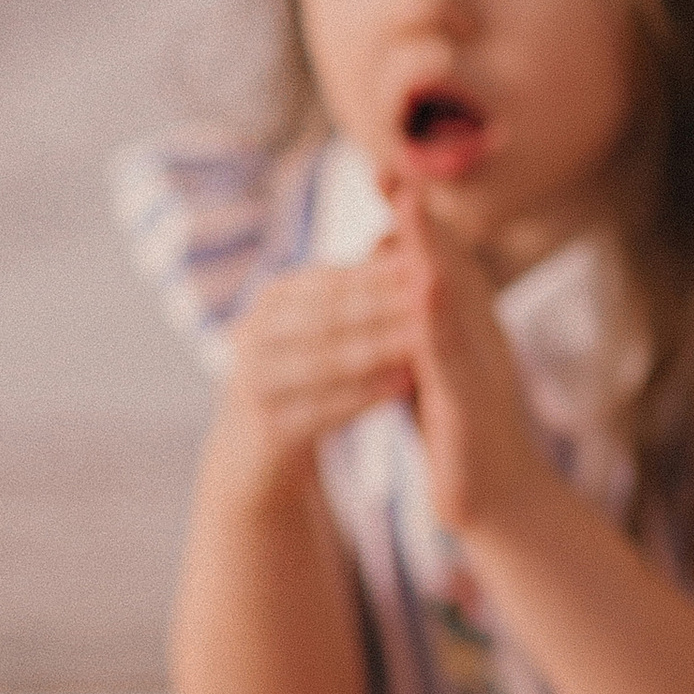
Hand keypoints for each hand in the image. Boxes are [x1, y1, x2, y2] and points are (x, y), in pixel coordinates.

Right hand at [214, 256, 416, 498]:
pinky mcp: (264, 427)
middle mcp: (254, 332)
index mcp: (275, 299)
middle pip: (330, 315)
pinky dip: (366, 395)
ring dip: (381, 348)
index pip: (335, 280)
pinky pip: (322, 408)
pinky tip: (405, 388)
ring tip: (430, 340)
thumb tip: (413, 238)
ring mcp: (254, 380)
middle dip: (387, 305)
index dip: (385, 272)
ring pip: (328, 360)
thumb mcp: (329, 330)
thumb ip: (361, 292)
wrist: (259, 455)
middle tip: (439, 298)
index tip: (438, 263)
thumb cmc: (312, 381)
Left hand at [390, 182, 553, 537]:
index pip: (441, 259)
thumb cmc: (460, 428)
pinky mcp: (471, 405)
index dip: (416, 216)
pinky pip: (452, 357)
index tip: (387, 169)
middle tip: (399, 168)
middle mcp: (482, 337)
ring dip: (432, 252)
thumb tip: (390, 255)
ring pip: (454, 301)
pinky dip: (439, 319)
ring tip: (409, 209)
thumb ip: (417, 310)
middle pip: (453, 264)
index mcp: (469, 326)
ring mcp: (481, 368)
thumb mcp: (432, 359)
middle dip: (422, 217)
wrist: (502, 501)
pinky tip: (423, 290)